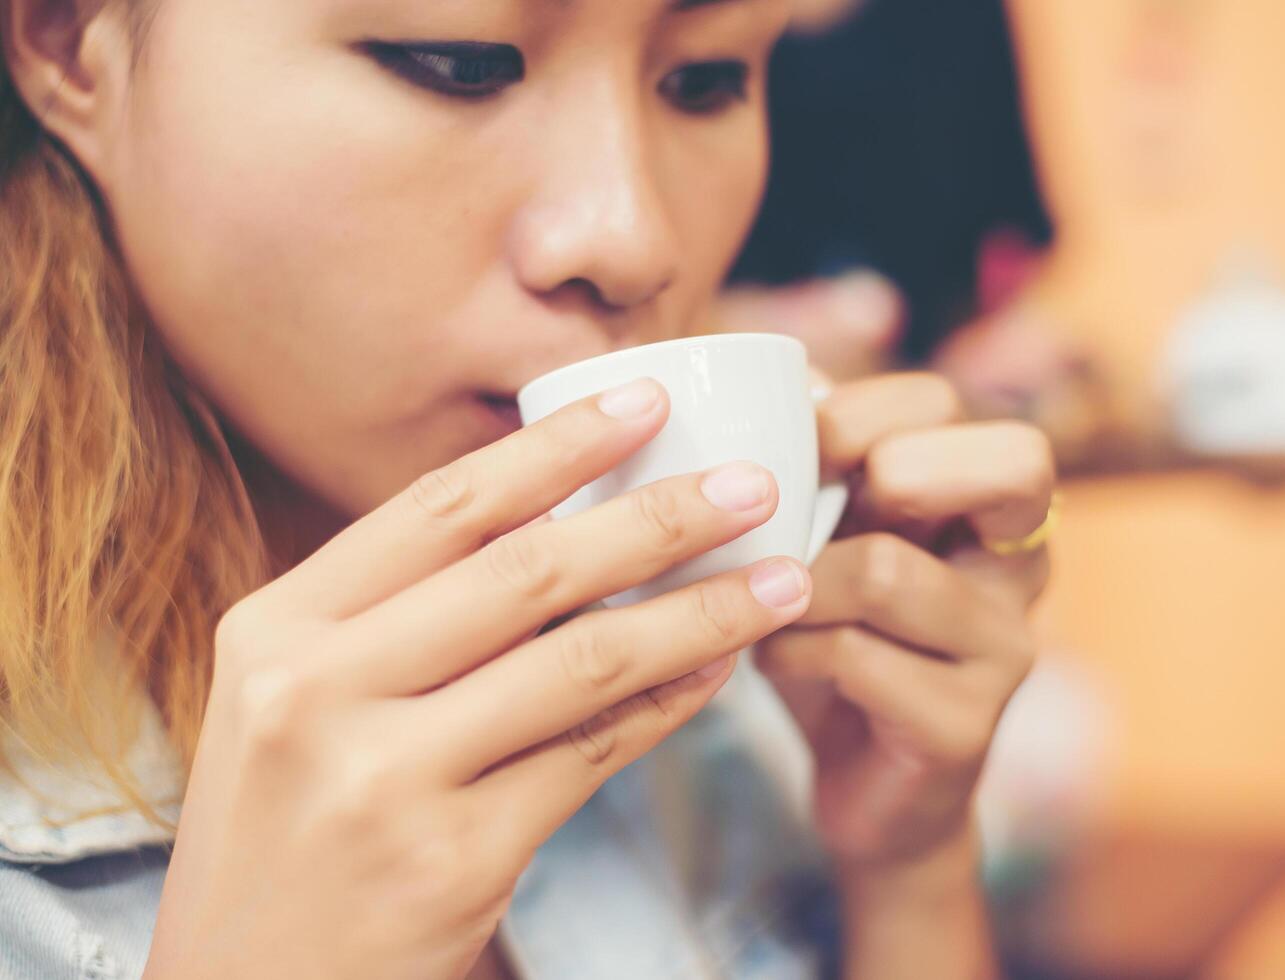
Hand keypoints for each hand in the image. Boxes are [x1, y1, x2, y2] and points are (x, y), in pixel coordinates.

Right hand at [145, 380, 813, 979]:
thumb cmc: (286, 834)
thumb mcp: (294, 706)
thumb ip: (397, 616)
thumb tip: (561, 522)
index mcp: (275, 629)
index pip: (442, 508)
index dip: (556, 444)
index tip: (644, 398)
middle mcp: (317, 693)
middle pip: (530, 571)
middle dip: (662, 517)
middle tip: (754, 483)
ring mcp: (384, 780)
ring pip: (584, 661)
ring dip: (701, 612)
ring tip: (785, 578)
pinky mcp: (454, 860)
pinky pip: (594, 755)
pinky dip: (672, 704)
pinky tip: (724, 668)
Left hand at [756, 373, 1052, 867]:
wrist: (869, 791)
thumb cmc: (841, 639)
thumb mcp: (829, 539)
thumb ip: (823, 463)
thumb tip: (794, 376)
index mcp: (986, 503)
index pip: (949, 406)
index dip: (858, 411)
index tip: (794, 450)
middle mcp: (1020, 566)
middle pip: (1015, 462)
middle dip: (893, 469)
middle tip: (819, 513)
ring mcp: (1005, 648)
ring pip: (888, 571)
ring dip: (798, 585)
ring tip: (768, 606)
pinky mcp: (966, 725)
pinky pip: (854, 658)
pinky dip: (788, 653)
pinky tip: (774, 663)